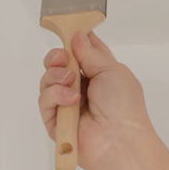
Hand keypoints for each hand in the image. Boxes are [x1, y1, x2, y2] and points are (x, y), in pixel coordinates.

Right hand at [38, 31, 155, 169]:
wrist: (119, 141)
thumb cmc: (124, 106)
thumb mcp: (111, 70)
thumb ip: (90, 52)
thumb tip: (76, 36)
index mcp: (98, 73)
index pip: (80, 51)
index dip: (73, 39)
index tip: (66, 29)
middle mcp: (81, 87)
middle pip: (57, 63)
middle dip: (56, 57)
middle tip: (63, 58)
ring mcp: (66, 104)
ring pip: (47, 79)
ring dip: (57, 76)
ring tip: (71, 83)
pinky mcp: (55, 121)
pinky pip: (44, 100)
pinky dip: (56, 96)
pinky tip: (71, 100)